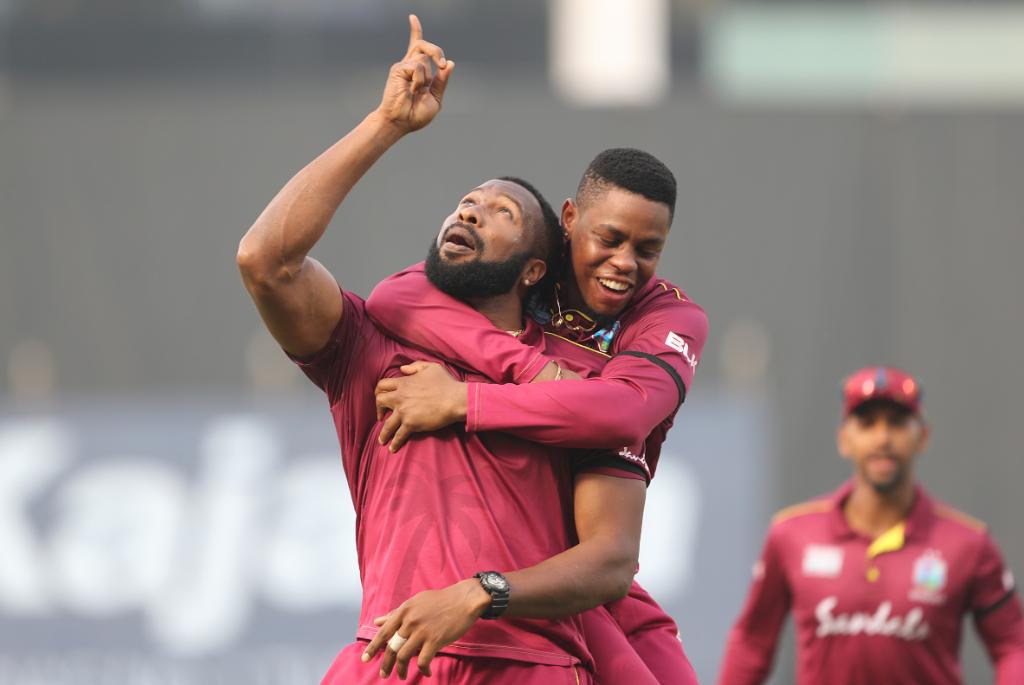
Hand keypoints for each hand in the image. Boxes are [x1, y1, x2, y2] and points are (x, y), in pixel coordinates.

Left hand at [361, 579, 490, 678]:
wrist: (464, 599)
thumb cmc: (440, 600)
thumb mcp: (415, 602)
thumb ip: (396, 613)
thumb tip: (377, 621)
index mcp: (404, 611)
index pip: (383, 632)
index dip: (373, 647)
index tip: (365, 659)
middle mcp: (410, 621)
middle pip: (391, 648)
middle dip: (386, 665)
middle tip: (384, 675)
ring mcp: (422, 631)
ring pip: (404, 657)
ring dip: (401, 670)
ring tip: (401, 676)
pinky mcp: (435, 640)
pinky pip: (423, 661)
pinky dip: (423, 670)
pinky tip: (426, 672)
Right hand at [375, 15, 454, 134]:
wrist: (401, 122)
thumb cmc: (416, 115)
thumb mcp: (435, 98)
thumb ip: (442, 81)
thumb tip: (450, 64)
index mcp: (419, 72)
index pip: (418, 48)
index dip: (416, 32)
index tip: (412, 18)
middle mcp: (410, 67)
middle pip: (423, 45)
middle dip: (436, 51)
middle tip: (443, 64)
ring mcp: (403, 66)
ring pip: (423, 56)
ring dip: (426, 75)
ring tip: (417, 90)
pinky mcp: (398, 69)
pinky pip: (417, 66)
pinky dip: (419, 79)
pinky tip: (412, 89)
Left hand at [375, 361, 467, 451]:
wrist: (455, 399)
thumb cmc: (446, 383)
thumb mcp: (431, 367)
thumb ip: (415, 366)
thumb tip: (402, 369)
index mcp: (404, 383)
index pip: (383, 385)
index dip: (379, 391)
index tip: (382, 398)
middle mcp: (400, 396)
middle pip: (380, 401)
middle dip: (378, 409)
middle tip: (381, 416)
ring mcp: (404, 411)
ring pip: (387, 424)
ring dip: (383, 433)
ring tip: (381, 440)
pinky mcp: (411, 424)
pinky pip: (399, 435)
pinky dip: (395, 443)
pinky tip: (393, 448)